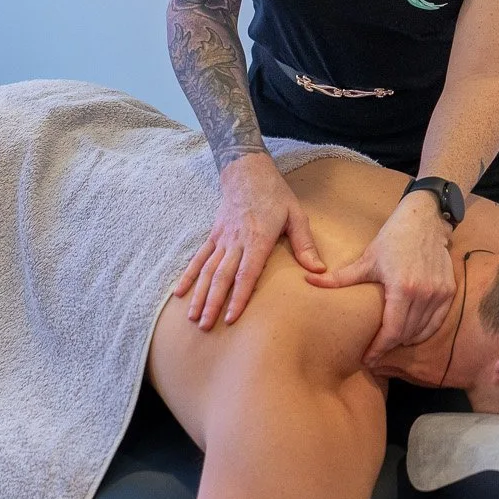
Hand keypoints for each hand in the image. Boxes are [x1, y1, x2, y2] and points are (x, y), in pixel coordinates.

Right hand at [173, 152, 322, 328]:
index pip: (246, 274)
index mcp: (257, 239)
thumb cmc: (275, 194)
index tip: (230, 318)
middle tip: (205, 327)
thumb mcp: (296, 215)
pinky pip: (199, 258)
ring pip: (207, 270)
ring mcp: (222, 239)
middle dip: (212, 303)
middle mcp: (236, 241)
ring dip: (199, 294)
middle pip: (222, 277)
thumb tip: (318, 270)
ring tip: (193, 317)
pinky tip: (179, 292)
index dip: (238, 297)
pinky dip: (188, 276)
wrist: (247, 171)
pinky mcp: (213, 235)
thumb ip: (305, 244)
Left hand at [305, 192, 456, 366]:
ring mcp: (439, 294)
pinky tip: (410, 334)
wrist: (424, 220)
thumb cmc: (393, 238)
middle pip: (405, 335)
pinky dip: (423, 332)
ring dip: (405, 341)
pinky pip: (436, 322)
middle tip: (374, 354)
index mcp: (402, 288)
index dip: (378, 349)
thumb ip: (340, 278)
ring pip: (422, 331)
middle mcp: (424, 294)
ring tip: (389, 343)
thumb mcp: (367, 260)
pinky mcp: (449, 291)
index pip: (391, 331)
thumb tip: (309, 280)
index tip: (367, 359)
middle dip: (389, 347)